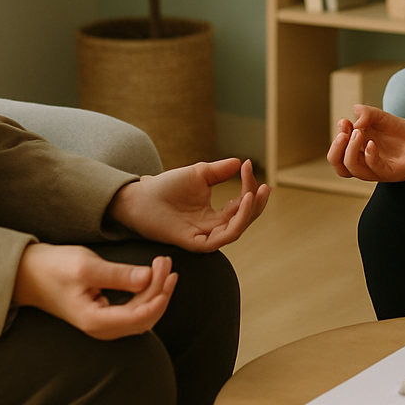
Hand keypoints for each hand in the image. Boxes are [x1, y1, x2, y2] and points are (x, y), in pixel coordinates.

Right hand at [12, 243, 175, 339]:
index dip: (159, 294)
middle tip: (166, 261)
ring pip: (141, 315)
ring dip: (155, 291)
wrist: (28, 274)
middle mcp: (102, 329)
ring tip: (163, 264)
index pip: (140, 316)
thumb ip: (118, 275)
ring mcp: (103, 324)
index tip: (167, 270)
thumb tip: (149, 277)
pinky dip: (146, 294)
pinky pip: (133, 310)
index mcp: (96, 321)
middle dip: (160, 290)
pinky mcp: (104, 315)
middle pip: (145, 317)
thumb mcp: (86, 266)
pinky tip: (152, 276)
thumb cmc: (53, 268)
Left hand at [107, 158, 268, 252]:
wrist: (139, 196)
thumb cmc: (166, 186)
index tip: (248, 165)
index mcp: (215, 215)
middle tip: (265, 186)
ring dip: (249, 213)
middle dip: (257, 204)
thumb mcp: (198, 173)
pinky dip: (235, 223)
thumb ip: (219, 171)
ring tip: (253, 193)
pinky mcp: (194, 243)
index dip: (249, 186)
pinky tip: (240, 202)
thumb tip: (240, 161)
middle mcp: (212, 228)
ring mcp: (204, 236)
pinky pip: (220, 239)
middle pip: (244, 220)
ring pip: (236, 230)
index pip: (241, 204)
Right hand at [327, 105, 404, 182]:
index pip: (338, 154)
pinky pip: (375, 170)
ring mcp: (379, 170)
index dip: (337, 138)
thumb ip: (368, 113)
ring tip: (357, 133)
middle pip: (339, 167)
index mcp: (361, 152)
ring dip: (350, 150)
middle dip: (335, 149)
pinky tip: (373, 143)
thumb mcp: (383, 118)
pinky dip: (369, 156)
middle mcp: (367, 163)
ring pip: (353, 170)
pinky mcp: (393, 173)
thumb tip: (354, 113)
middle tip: (344, 133)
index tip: (344, 121)